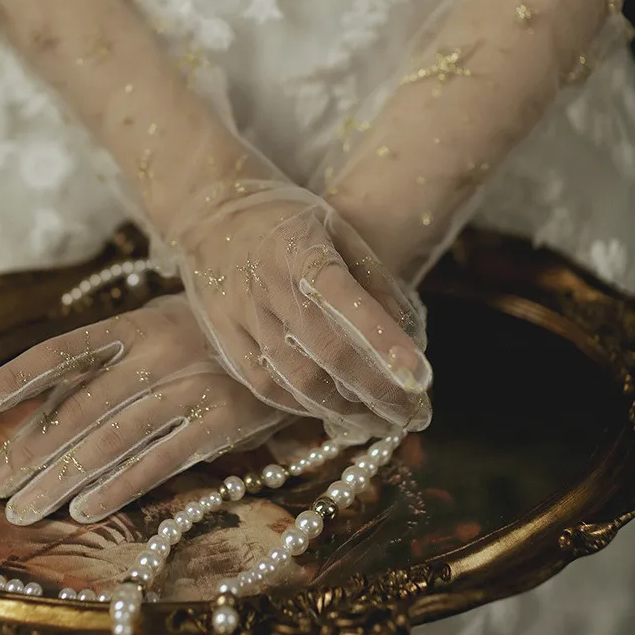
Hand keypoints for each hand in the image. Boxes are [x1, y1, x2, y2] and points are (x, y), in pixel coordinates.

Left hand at [0, 295, 288, 524]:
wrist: (293, 333)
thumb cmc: (211, 335)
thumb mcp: (163, 326)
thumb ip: (113, 358)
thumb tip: (46, 402)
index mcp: (139, 322)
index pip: (67, 349)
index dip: (18, 374)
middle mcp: (159, 352)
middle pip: (80, 407)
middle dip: (30, 450)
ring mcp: (191, 386)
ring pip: (112, 440)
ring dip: (61, 479)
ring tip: (23, 509)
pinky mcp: (221, 421)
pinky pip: (160, 460)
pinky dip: (119, 487)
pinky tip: (84, 509)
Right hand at [170, 179, 432, 441]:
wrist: (212, 213)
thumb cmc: (287, 219)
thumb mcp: (338, 227)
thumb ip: (373, 277)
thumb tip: (407, 334)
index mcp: (302, 250)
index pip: (348, 300)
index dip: (385, 342)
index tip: (422, 378)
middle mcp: (268, 285)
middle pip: (327, 353)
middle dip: (377, 393)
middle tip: (413, 416)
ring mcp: (240, 315)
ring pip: (297, 379)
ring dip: (345, 410)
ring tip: (380, 422)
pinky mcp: (223, 338)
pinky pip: (265, 385)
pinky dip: (303, 406)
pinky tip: (331, 411)